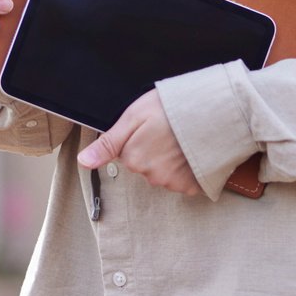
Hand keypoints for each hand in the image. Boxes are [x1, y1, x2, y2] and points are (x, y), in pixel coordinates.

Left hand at [78, 90, 200, 196]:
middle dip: (154, 151)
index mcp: (134, 159)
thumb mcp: (133, 117)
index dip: (139, 138)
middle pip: (145, 166)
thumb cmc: (172, 108)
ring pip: (164, 173)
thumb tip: (82, 162)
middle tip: (169, 131)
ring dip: (171, 160)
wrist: (213, 111)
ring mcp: (174, 184)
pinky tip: (193, 152)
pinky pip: (184, 181)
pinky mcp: (194, 187)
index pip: (128, 154)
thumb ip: (108, 144)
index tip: (153, 126)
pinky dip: (187, 169)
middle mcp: (152, 177)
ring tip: (183, 139)